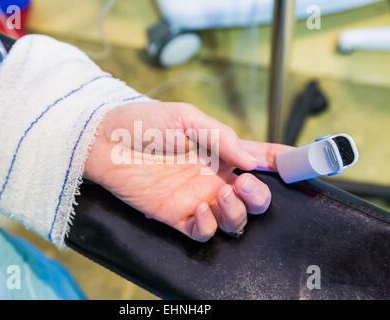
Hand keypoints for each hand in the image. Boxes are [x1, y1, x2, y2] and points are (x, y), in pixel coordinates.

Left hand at [84, 102, 291, 241]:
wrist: (105, 140)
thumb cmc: (145, 122)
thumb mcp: (187, 119)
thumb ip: (222, 138)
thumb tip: (253, 160)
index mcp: (221, 152)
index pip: (260, 159)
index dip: (284, 163)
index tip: (301, 165)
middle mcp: (214, 178)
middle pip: (255, 198)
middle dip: (260, 196)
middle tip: (244, 183)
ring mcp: (197, 199)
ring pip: (234, 220)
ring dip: (237, 212)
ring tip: (222, 194)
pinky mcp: (177, 216)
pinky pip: (204, 232)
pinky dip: (210, 225)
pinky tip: (202, 209)